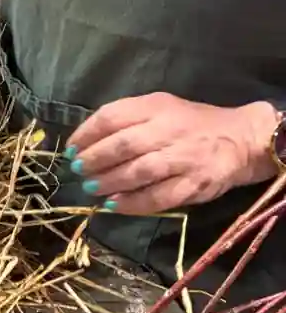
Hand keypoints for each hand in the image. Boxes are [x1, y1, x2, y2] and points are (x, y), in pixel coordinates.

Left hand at [68, 93, 279, 215]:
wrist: (241, 139)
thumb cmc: (191, 124)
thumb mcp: (161, 108)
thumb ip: (128, 119)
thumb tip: (85, 141)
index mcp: (157, 107)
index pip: (113, 116)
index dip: (86, 134)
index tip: (71, 148)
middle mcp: (170, 130)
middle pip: (123, 145)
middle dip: (94, 159)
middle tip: (79, 169)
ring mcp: (183, 158)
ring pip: (138, 172)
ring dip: (109, 182)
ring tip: (91, 187)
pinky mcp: (194, 184)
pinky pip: (158, 197)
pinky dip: (132, 203)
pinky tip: (114, 205)